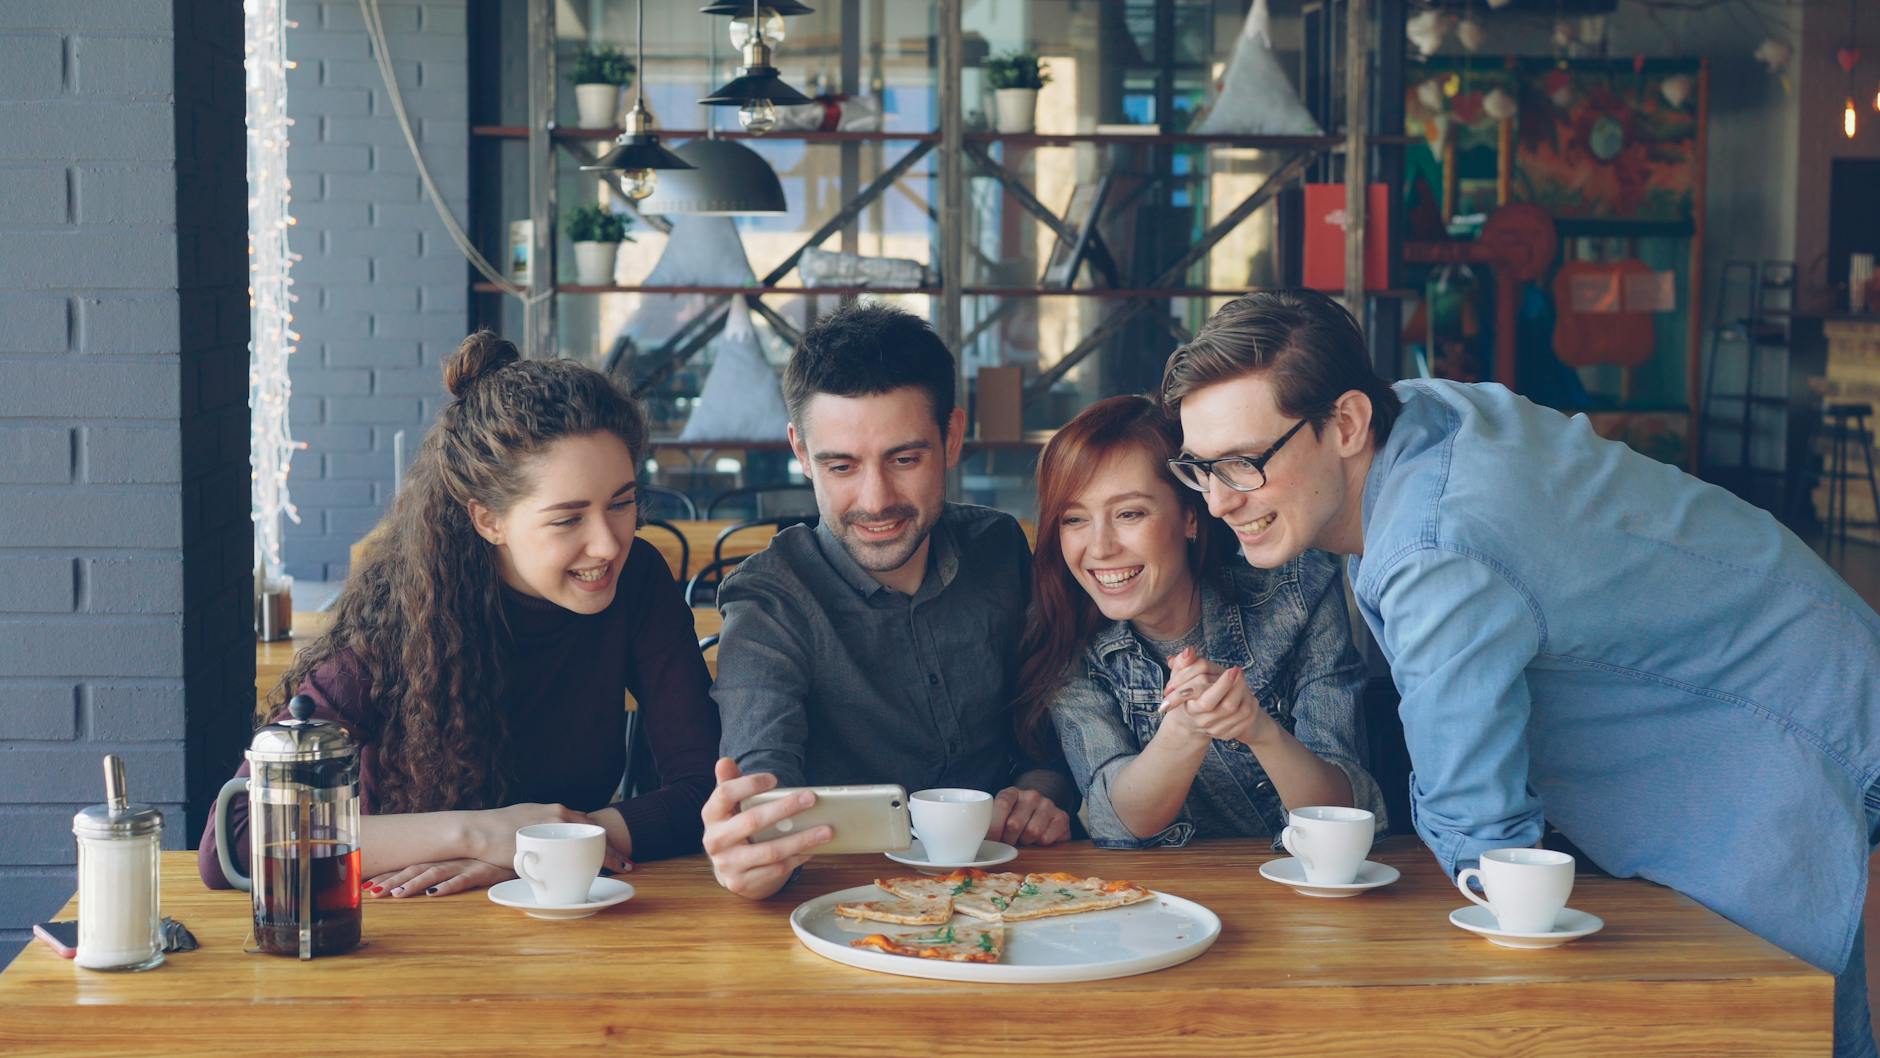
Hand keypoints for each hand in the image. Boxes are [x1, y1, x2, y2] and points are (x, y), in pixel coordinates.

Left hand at [364, 858, 513, 898]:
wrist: (524, 844)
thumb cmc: (494, 857)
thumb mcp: (468, 863)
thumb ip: (447, 870)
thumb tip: (423, 883)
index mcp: (445, 857)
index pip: (411, 865)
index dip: (389, 875)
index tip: (367, 885)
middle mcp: (452, 858)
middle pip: (417, 868)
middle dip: (393, 880)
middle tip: (371, 892)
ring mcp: (468, 863)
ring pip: (436, 873)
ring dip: (415, 883)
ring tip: (396, 895)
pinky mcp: (486, 870)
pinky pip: (466, 878)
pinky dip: (450, 885)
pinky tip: (436, 893)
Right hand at [468, 803, 629, 872]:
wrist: (476, 831)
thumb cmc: (496, 831)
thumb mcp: (526, 824)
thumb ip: (542, 832)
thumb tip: (551, 848)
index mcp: (554, 811)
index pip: (586, 823)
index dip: (602, 837)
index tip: (616, 850)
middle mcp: (558, 814)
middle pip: (594, 830)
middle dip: (613, 847)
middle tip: (627, 863)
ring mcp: (553, 826)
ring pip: (589, 839)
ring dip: (608, 855)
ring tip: (623, 867)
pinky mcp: (546, 842)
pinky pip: (574, 854)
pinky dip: (590, 862)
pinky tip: (599, 872)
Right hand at [701, 758, 831, 899]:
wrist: (728, 867)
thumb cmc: (735, 826)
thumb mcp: (730, 805)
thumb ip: (730, 782)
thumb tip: (725, 761)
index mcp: (711, 815)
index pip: (725, 794)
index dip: (749, 784)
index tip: (775, 779)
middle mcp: (715, 840)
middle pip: (752, 821)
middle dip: (785, 808)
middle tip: (811, 798)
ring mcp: (727, 864)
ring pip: (770, 851)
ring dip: (802, 839)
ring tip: (826, 830)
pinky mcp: (741, 883)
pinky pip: (776, 869)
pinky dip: (797, 859)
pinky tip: (813, 849)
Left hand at [988, 787, 1071, 845]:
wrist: (1043, 814)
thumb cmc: (1016, 819)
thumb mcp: (1000, 817)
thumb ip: (988, 824)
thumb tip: (974, 842)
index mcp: (1012, 792)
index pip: (1002, 805)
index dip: (994, 827)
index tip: (990, 841)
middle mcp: (1031, 795)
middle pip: (1014, 824)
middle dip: (1008, 839)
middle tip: (1008, 842)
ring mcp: (1048, 804)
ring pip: (1032, 832)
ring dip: (1025, 842)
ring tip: (1024, 839)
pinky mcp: (1062, 817)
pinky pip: (1046, 838)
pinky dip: (1040, 844)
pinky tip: (1038, 840)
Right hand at [1167, 654, 1265, 745]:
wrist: (1189, 721)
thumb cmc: (1186, 694)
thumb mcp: (1180, 679)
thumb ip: (1183, 664)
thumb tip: (1189, 651)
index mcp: (1191, 709)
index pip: (1208, 700)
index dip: (1223, 684)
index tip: (1233, 669)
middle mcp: (1204, 722)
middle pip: (1228, 706)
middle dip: (1238, 686)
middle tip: (1239, 670)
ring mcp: (1217, 729)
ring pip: (1241, 712)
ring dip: (1246, 693)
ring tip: (1242, 680)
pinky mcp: (1229, 733)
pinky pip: (1247, 719)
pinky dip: (1251, 705)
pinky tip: (1248, 694)